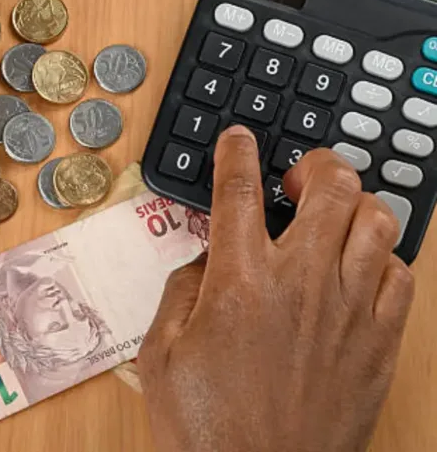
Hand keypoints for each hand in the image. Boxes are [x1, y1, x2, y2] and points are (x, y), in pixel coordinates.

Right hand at [138, 125, 414, 451]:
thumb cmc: (207, 425)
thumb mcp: (161, 352)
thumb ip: (183, 290)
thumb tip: (206, 257)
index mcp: (239, 282)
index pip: (238, 190)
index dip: (237, 153)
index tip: (239, 138)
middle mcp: (301, 284)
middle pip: (330, 187)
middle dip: (315, 163)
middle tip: (298, 174)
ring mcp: (348, 312)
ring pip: (378, 221)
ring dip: (355, 203)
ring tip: (334, 214)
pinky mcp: (379, 344)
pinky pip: (402, 276)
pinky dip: (383, 258)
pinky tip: (360, 269)